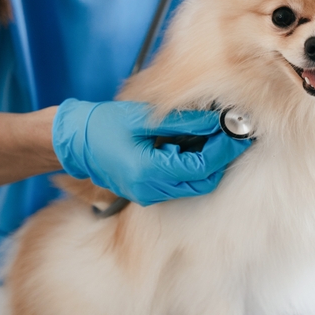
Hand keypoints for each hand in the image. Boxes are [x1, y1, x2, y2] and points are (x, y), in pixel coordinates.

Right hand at [52, 99, 250, 204]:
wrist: (75, 142)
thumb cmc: (104, 125)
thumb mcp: (144, 119)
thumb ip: (183, 122)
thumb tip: (217, 121)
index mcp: (148, 172)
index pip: (202, 166)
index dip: (224, 149)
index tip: (238, 131)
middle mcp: (150, 190)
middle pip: (203, 181)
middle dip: (221, 158)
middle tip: (232, 134)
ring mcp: (148, 195)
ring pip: (194, 185)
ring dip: (208, 163)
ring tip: (215, 136)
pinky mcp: (147, 193)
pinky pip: (180, 184)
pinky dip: (192, 167)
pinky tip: (195, 145)